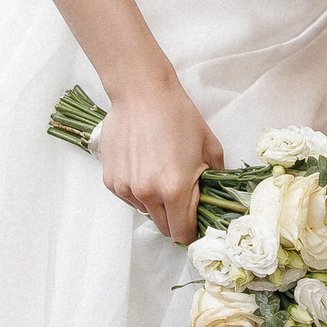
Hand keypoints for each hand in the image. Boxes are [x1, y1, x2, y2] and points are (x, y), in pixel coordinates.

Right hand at [96, 77, 224, 243]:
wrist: (142, 93)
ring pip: (145, 212)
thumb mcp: (209, 148)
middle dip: (174, 218)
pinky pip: (128, 197)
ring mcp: (126, 188)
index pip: (182, 233)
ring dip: (154, 202)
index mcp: (176, 190)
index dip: (191, 230)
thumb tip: (215, 201)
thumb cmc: (178, 116)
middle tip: (179, 195)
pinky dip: (137, 190)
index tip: (193, 220)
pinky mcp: (111, 180)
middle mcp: (148, 194)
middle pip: (163, 228)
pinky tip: (143, 166)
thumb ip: (215, 182)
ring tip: (159, 173)